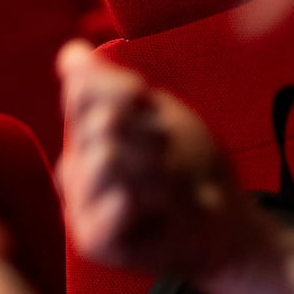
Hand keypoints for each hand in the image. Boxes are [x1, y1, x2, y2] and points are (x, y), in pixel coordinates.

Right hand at [55, 40, 275, 279]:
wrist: (224, 230)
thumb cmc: (191, 170)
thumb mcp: (158, 116)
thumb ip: (110, 87)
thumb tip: (69, 52)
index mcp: (83, 136)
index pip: (84, 91)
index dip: (130, 95)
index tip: (153, 112)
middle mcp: (72, 169)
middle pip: (102, 123)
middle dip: (150, 135)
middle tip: (169, 160)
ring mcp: (77, 206)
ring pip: (108, 158)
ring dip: (155, 168)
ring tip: (167, 188)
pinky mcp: (90, 240)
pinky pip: (120, 200)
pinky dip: (149, 200)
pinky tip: (159, 211)